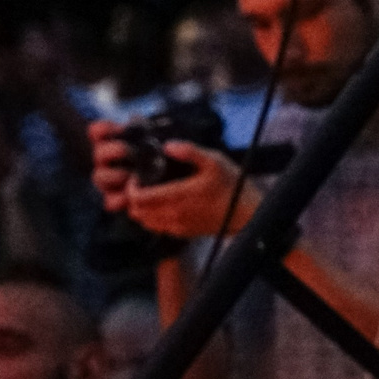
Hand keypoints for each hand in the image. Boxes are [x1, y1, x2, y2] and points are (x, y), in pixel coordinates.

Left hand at [89, 118, 253, 239]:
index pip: (139, 198)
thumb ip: (190, 151)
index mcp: (178, 196)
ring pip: (145, 222)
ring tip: (150, 193)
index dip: (131, 187)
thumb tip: (167, 145)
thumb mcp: (214, 161)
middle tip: (141, 183)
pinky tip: (162, 205)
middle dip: (133, 197)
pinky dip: (152, 218)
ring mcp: (178, 227)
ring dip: (141, 209)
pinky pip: (158, 228)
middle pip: (137, 212)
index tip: (138, 175)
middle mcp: (174, 215)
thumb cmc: (232, 186)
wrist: (247, 213)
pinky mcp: (183, 233)